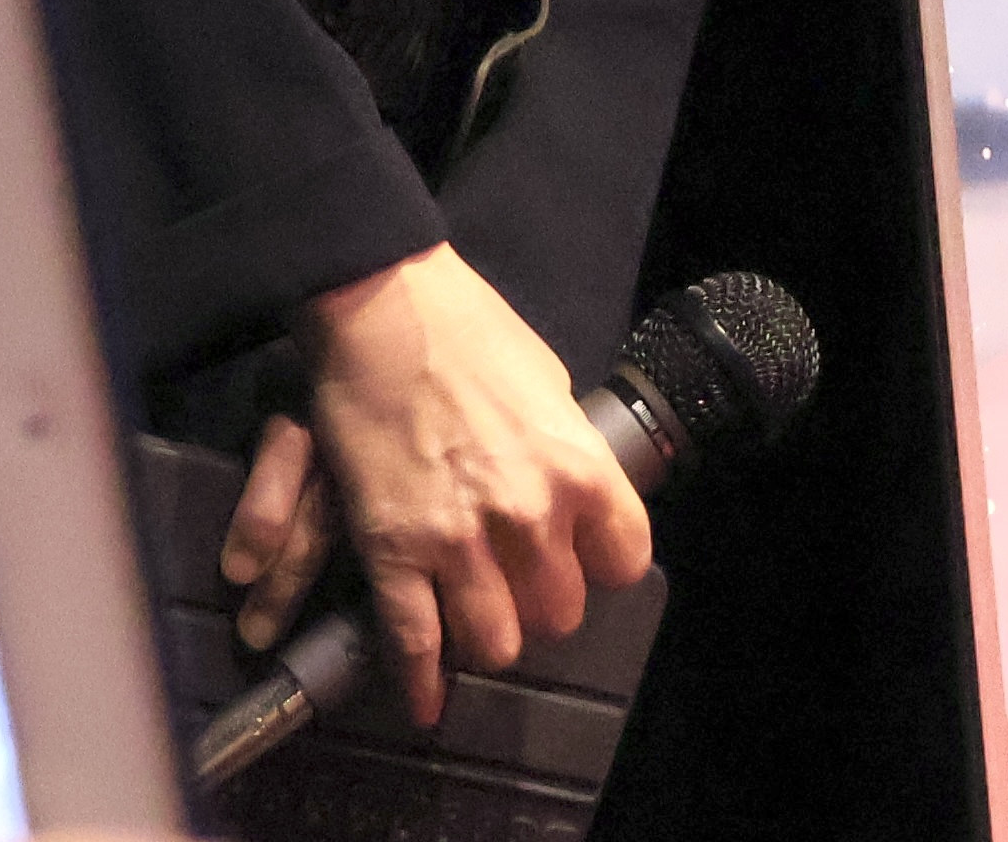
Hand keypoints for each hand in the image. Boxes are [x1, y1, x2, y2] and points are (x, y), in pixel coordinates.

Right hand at [231, 244, 650, 725]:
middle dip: (540, 606)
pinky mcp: (394, 551)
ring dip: (488, 638)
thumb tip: (569, 481)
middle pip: (558, 613)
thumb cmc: (468, 329)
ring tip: (475, 622)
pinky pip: (415, 642)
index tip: (582, 563)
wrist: (383, 305)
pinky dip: (421, 682)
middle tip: (517, 589)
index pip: (624, 562)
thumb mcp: (548, 382)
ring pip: (496, 641)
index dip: (601, 568)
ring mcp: (460, 539)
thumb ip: (564, 446)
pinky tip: (427, 703)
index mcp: (579, 467)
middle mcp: (530, 514)